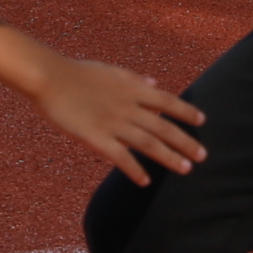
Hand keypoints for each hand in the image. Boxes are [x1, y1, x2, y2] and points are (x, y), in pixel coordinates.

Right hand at [38, 52, 207, 184]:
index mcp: (131, 89)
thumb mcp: (110, 71)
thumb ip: (134, 79)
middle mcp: (127, 106)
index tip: (202, 121)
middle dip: (185, 142)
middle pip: (163, 127)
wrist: (49, 78)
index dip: (186, 112)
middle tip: (203, 155)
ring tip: (186, 169)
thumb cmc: (77, 73)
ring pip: (148, 143)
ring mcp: (113, 123)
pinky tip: (145, 181)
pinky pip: (120, 157)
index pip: (167, 101)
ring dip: (169, 157)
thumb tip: (155, 83)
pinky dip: (134, 170)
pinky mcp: (95, 137)